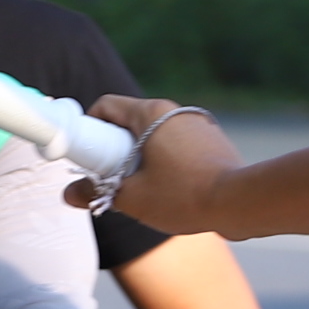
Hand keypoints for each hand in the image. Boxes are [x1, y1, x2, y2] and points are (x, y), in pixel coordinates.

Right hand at [76, 95, 234, 232]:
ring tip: (140, 188)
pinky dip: (163, 161)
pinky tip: (168, 190)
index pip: (106, 106)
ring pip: (153, 134)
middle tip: (109, 177)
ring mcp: (196, 124)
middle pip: (129, 121)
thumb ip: (95, 192)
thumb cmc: (183, 195)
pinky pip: (175, 144)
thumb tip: (69, 194)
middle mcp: (174, 111)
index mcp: (150, 113)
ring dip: (139, 156)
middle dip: (113, 148)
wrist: (239, 202)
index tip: (86, 155)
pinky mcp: (211, 141)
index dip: (88, 129)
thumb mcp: (131, 198)